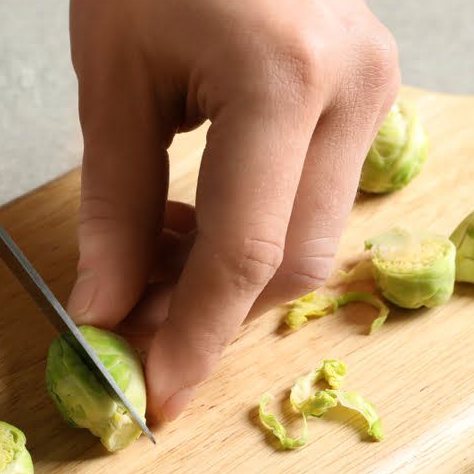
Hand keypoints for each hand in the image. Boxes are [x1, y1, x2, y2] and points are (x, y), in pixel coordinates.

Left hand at [67, 0, 398, 421]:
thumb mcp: (111, 82)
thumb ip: (111, 205)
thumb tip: (103, 306)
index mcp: (282, 80)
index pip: (244, 251)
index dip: (195, 336)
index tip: (155, 393)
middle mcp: (350, 91)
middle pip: (290, 262)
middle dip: (208, 313)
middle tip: (133, 327)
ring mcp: (370, 91)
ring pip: (309, 241)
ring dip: (225, 277)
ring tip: (147, 264)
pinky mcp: (361, 95)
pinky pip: (313, 201)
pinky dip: (249, 235)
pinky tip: (189, 223)